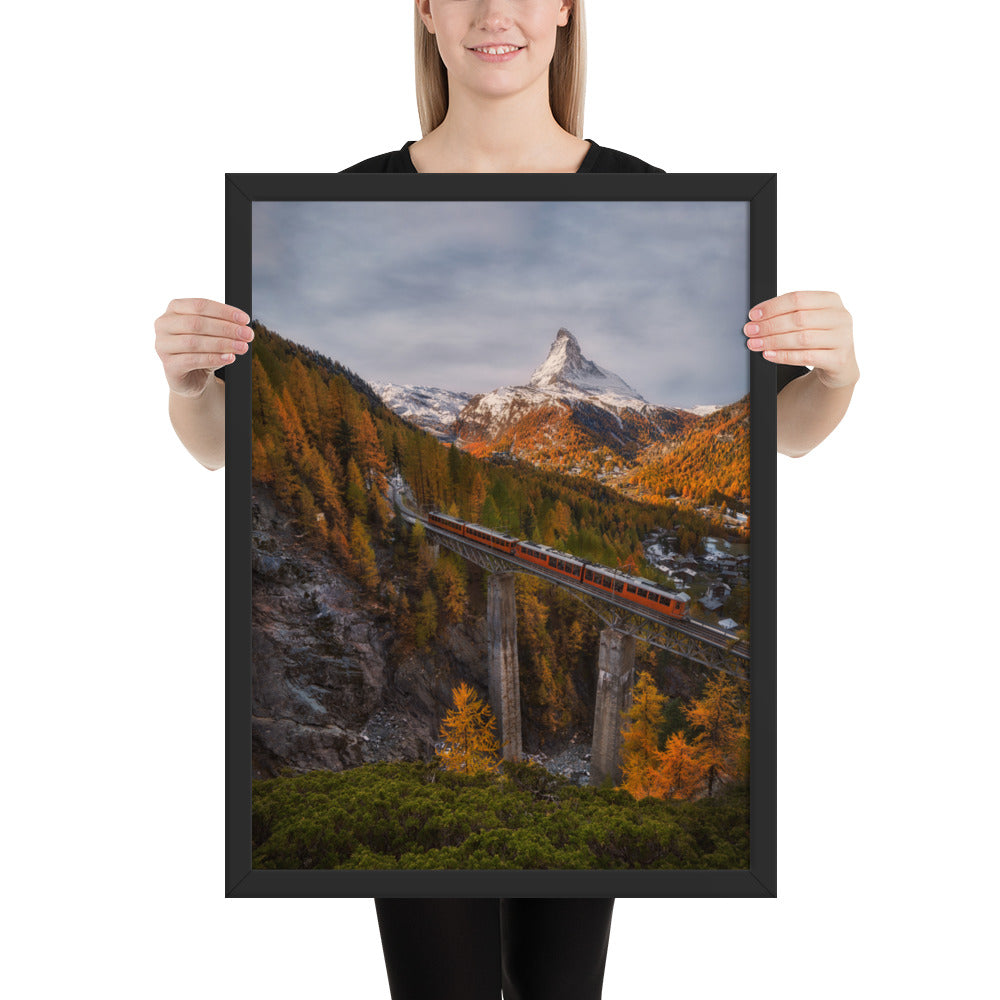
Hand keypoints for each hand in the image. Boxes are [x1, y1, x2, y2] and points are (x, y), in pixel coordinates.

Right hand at [154, 297, 252, 396]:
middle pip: (197, 323)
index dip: (224, 311)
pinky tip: (229, 358)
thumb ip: (223, 327)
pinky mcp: (169, 366)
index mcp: (174, 309)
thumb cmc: (201, 349)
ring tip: (242, 347)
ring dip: (223, 344)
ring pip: (194, 342)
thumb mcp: (212, 334)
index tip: (245, 319)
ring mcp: (162, 345)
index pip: (200, 305)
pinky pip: (192, 360)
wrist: (192, 377)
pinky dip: (214, 358)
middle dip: (226, 328)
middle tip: (247, 334)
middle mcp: (164, 325)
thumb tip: (242, 328)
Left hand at [744, 291, 858, 389]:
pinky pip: (806, 357)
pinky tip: (768, 355)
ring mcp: (843, 338)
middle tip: (750, 331)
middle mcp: (840, 317)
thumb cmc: (818, 338)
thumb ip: (789, 314)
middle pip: (798, 318)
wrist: (839, 365)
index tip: (753, 315)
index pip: (798, 298)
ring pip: (801, 338)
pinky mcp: (839, 359)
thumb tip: (757, 317)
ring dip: (773, 341)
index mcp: (831, 300)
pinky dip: (783, 356)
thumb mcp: (810, 320)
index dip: (772, 306)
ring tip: (755, 344)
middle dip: (769, 325)